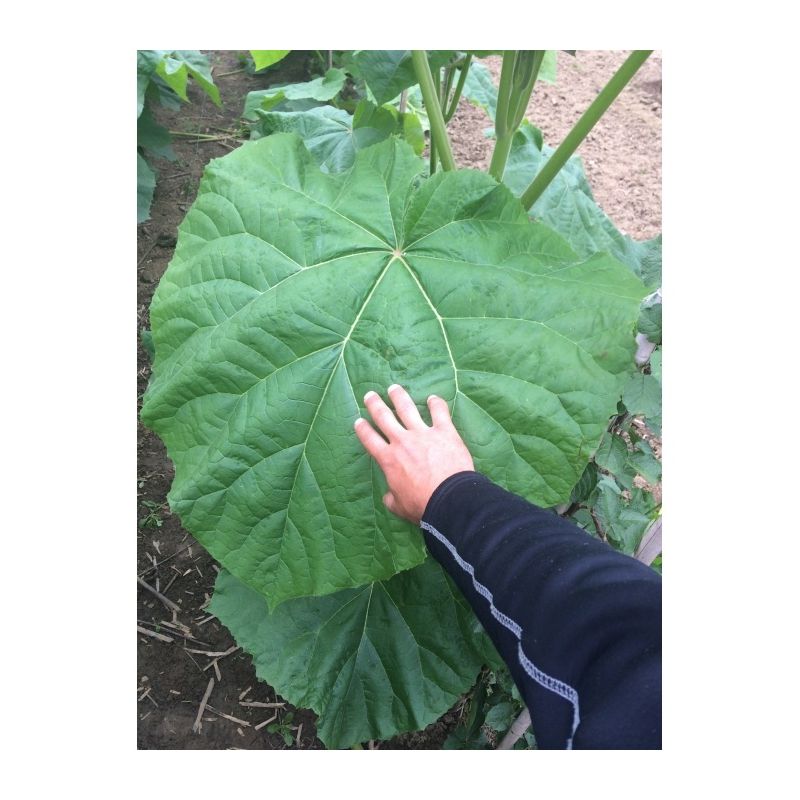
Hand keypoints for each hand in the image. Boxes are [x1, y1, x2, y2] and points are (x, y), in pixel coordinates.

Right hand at [354, 384, 474, 524]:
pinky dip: (436, 403)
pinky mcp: (444, 431)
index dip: (362, 429)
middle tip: (370, 395)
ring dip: (399, 397)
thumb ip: (391, 498)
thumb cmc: (422, 505)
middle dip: (375, 405)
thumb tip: (388, 496)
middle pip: (384, 417)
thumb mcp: (399, 506)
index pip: (370, 440)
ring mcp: (423, 433)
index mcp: (388, 459)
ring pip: (407, 409)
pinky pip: (439, 412)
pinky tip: (433, 398)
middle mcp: (402, 441)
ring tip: (393, 388)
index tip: (358, 422)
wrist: (449, 499)